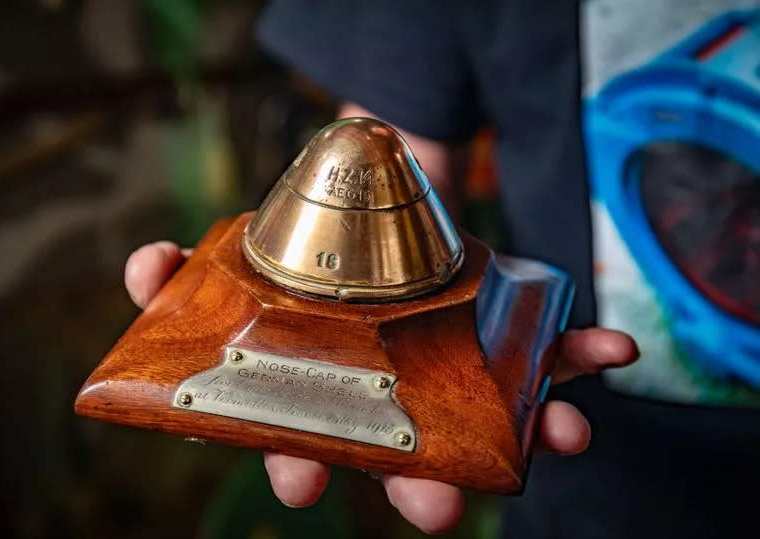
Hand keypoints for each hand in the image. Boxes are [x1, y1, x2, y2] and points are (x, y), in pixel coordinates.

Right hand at [125, 241, 639, 533]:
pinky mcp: (492, 331)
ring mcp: (445, 370)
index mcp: (320, 398)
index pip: (307, 449)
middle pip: (409, 458)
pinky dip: (578, 354)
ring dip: (529, 429)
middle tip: (438, 511)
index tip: (299, 479)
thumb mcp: (232, 255)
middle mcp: (389, 401)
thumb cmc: (296, 250)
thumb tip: (147, 264)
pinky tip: (613, 351)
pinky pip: (543, 352)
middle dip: (424, 485)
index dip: (302, 466)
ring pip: (491, 418)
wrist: (363, 206)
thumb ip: (181, 269)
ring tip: (559, 435)